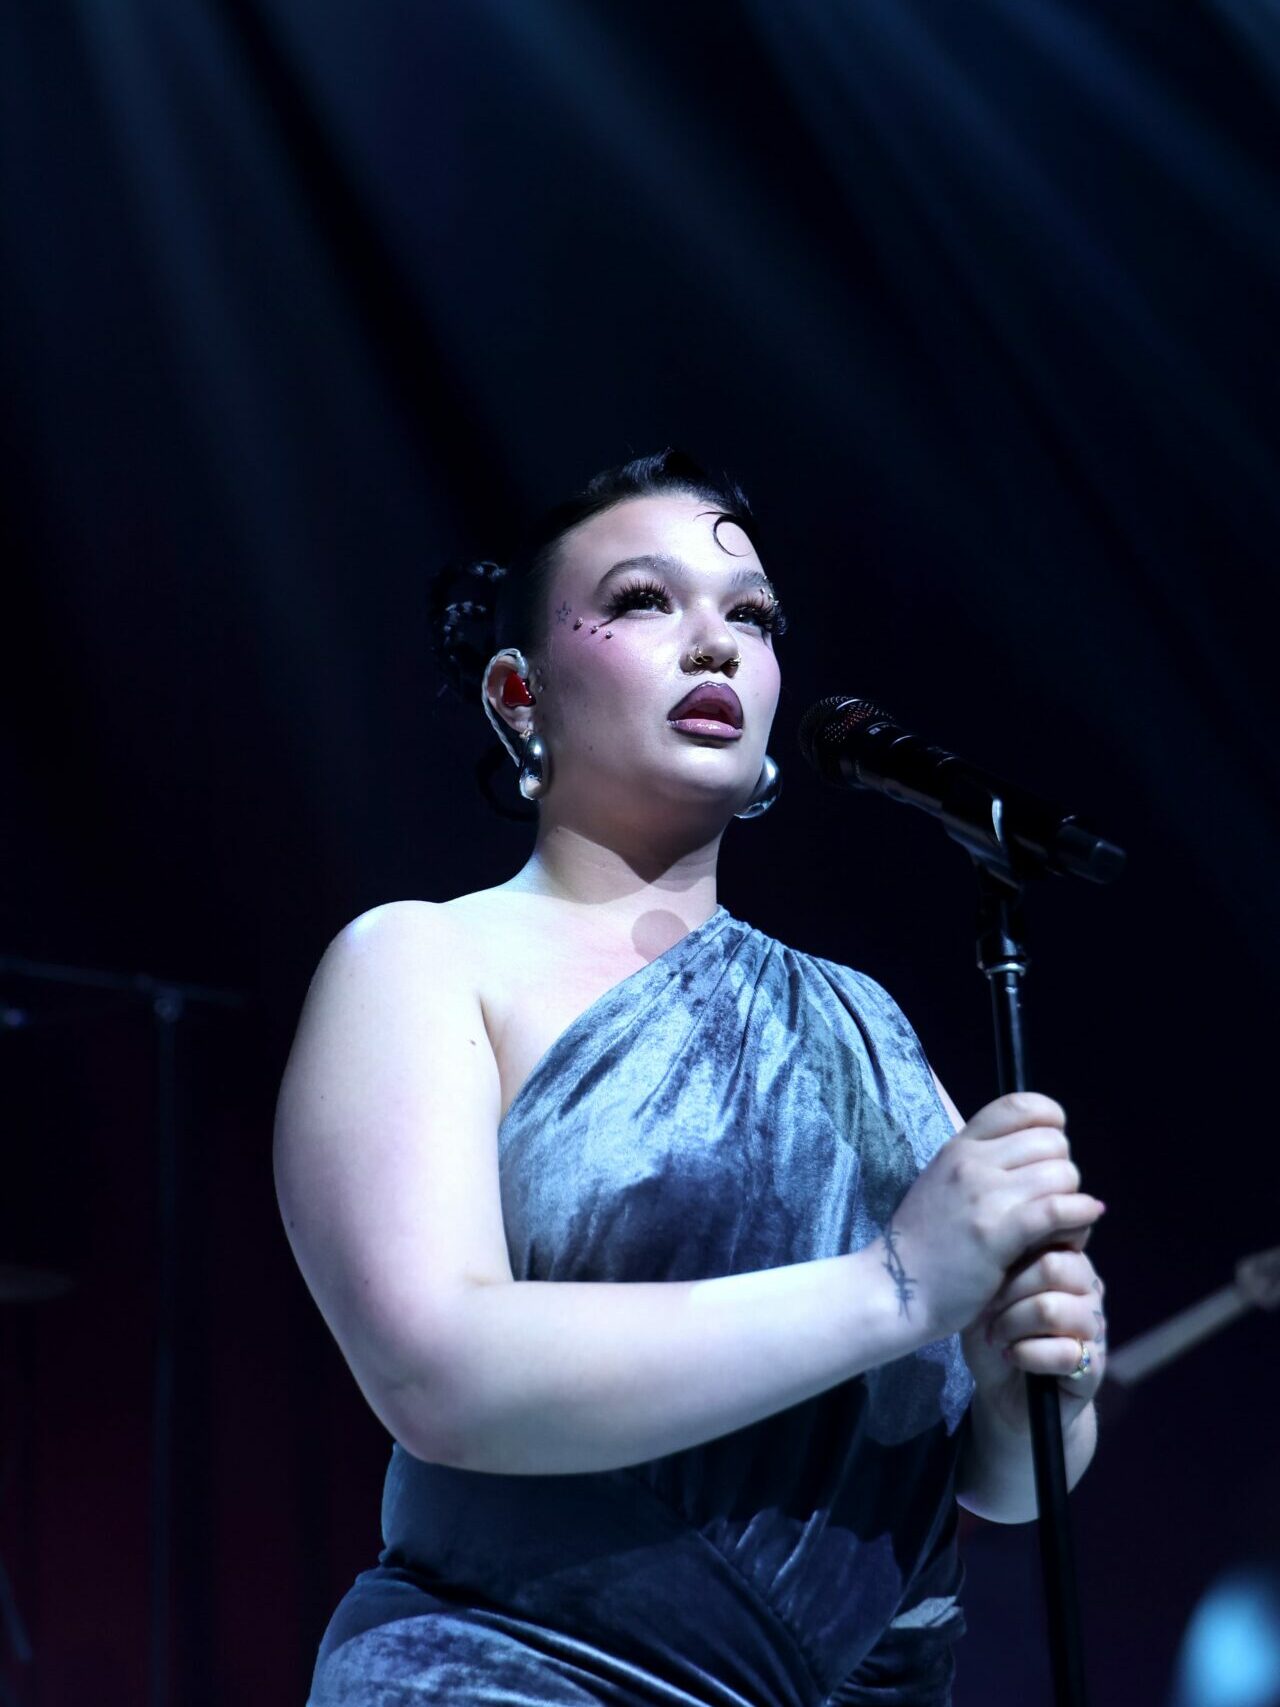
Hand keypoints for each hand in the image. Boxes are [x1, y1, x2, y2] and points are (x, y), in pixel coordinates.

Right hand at [888, 1091, 1104, 1342]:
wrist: (895, 1289)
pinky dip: (1079, 1215)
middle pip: (1052, 1143)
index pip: (1020, 1105)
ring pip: (1062, 1174)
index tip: (1050, 1153)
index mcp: (959, 1146)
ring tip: (1061, 1228)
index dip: (1050, 1122)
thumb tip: (1037, 1157)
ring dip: (1072, 1200)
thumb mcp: (945, 1183)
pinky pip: (1056, 1209)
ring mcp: (982, 1196)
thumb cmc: (926, 1242)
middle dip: (1063, 1172)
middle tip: (1053, 1204)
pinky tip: (1078, 1228)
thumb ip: (984, 1165)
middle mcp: (971, 1161)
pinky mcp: (995, 1233)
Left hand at [962, 1244, 1107, 1432]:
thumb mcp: (985, 1290)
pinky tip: (1012, 1356)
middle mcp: (1087, 1289)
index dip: (1020, 1248)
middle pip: (1057, 1267)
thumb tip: (1003, 1225)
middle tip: (989, 1309)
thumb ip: (999, 1258)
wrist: (1002, 1392)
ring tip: (996, 1337)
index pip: (1058, 1232)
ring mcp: (1095, 1327)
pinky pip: (1066, 1352)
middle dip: (1012, 1289)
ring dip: (1014, 1324)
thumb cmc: (993, 1332)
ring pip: (1057, 1310)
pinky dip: (1028, 1354)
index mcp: (1064, 1261)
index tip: (990, 1269)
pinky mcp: (1095, 1367)